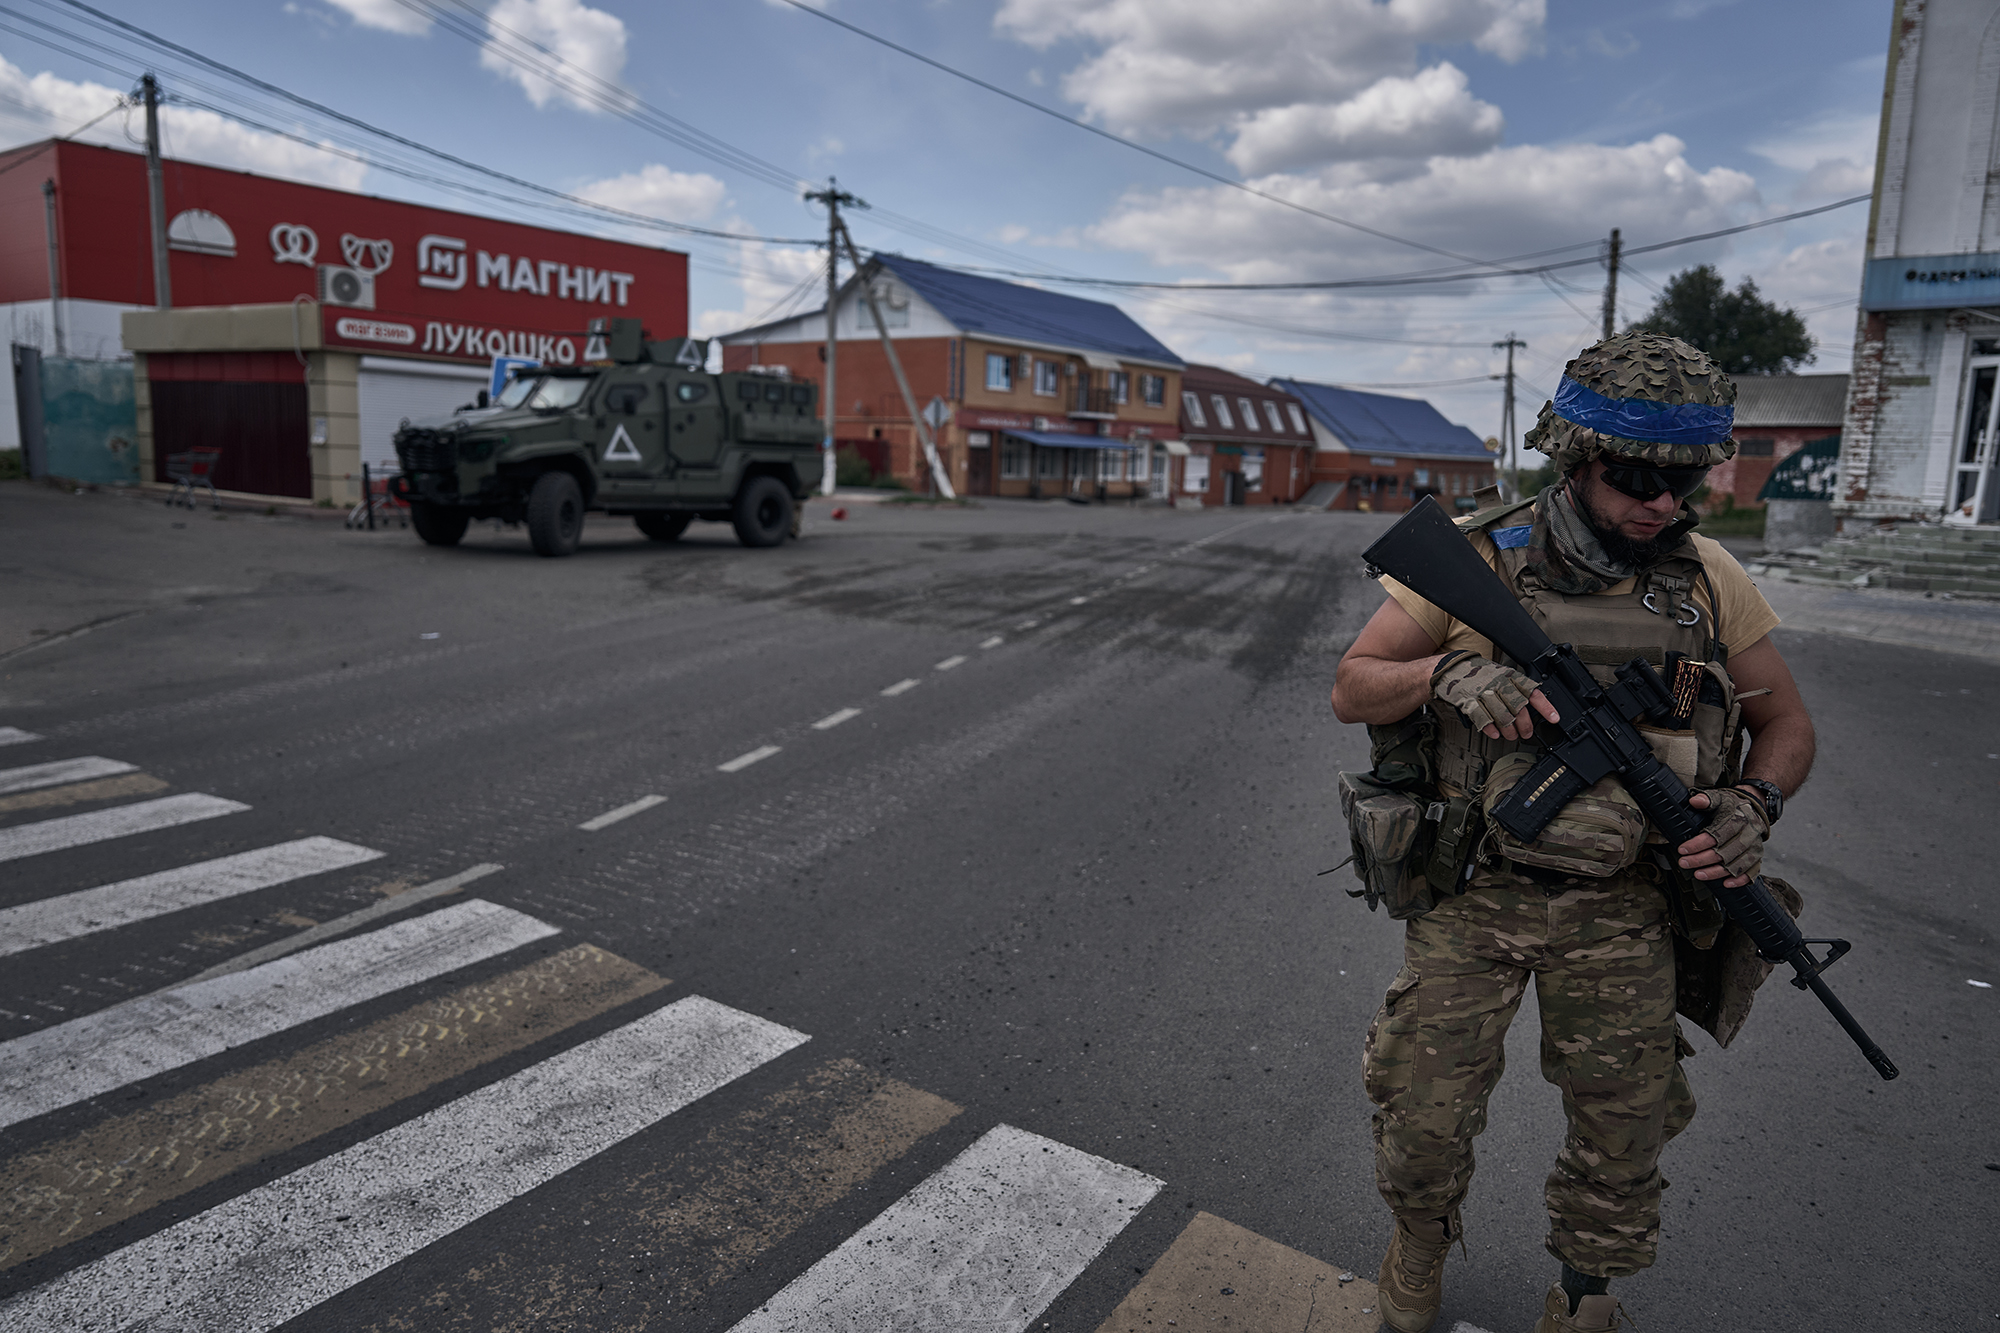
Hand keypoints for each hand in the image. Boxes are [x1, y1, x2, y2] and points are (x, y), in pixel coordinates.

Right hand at [1431, 653, 1559, 740]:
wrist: (1450, 668)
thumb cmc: (1478, 673)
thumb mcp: (1500, 673)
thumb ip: (1514, 687)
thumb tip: (1530, 707)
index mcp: (1509, 676)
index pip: (1532, 692)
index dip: (1545, 707)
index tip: (1555, 719)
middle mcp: (1498, 684)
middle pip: (1519, 709)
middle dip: (1525, 725)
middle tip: (1526, 733)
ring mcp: (1483, 692)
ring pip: (1502, 716)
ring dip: (1509, 730)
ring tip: (1511, 736)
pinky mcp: (1469, 701)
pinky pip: (1483, 718)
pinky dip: (1490, 729)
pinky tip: (1495, 734)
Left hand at [1678, 787, 1770, 886]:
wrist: (1754, 809)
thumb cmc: (1732, 806)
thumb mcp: (1720, 798)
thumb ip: (1707, 799)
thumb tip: (1695, 801)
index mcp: (1737, 820)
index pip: (1716, 835)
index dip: (1698, 844)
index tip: (1682, 849)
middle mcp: (1748, 836)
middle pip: (1724, 852)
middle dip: (1702, 860)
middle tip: (1684, 863)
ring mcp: (1754, 848)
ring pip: (1736, 865)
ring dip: (1716, 872)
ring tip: (1698, 875)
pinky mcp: (1757, 858)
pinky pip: (1752, 872)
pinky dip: (1740, 880)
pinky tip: (1726, 884)